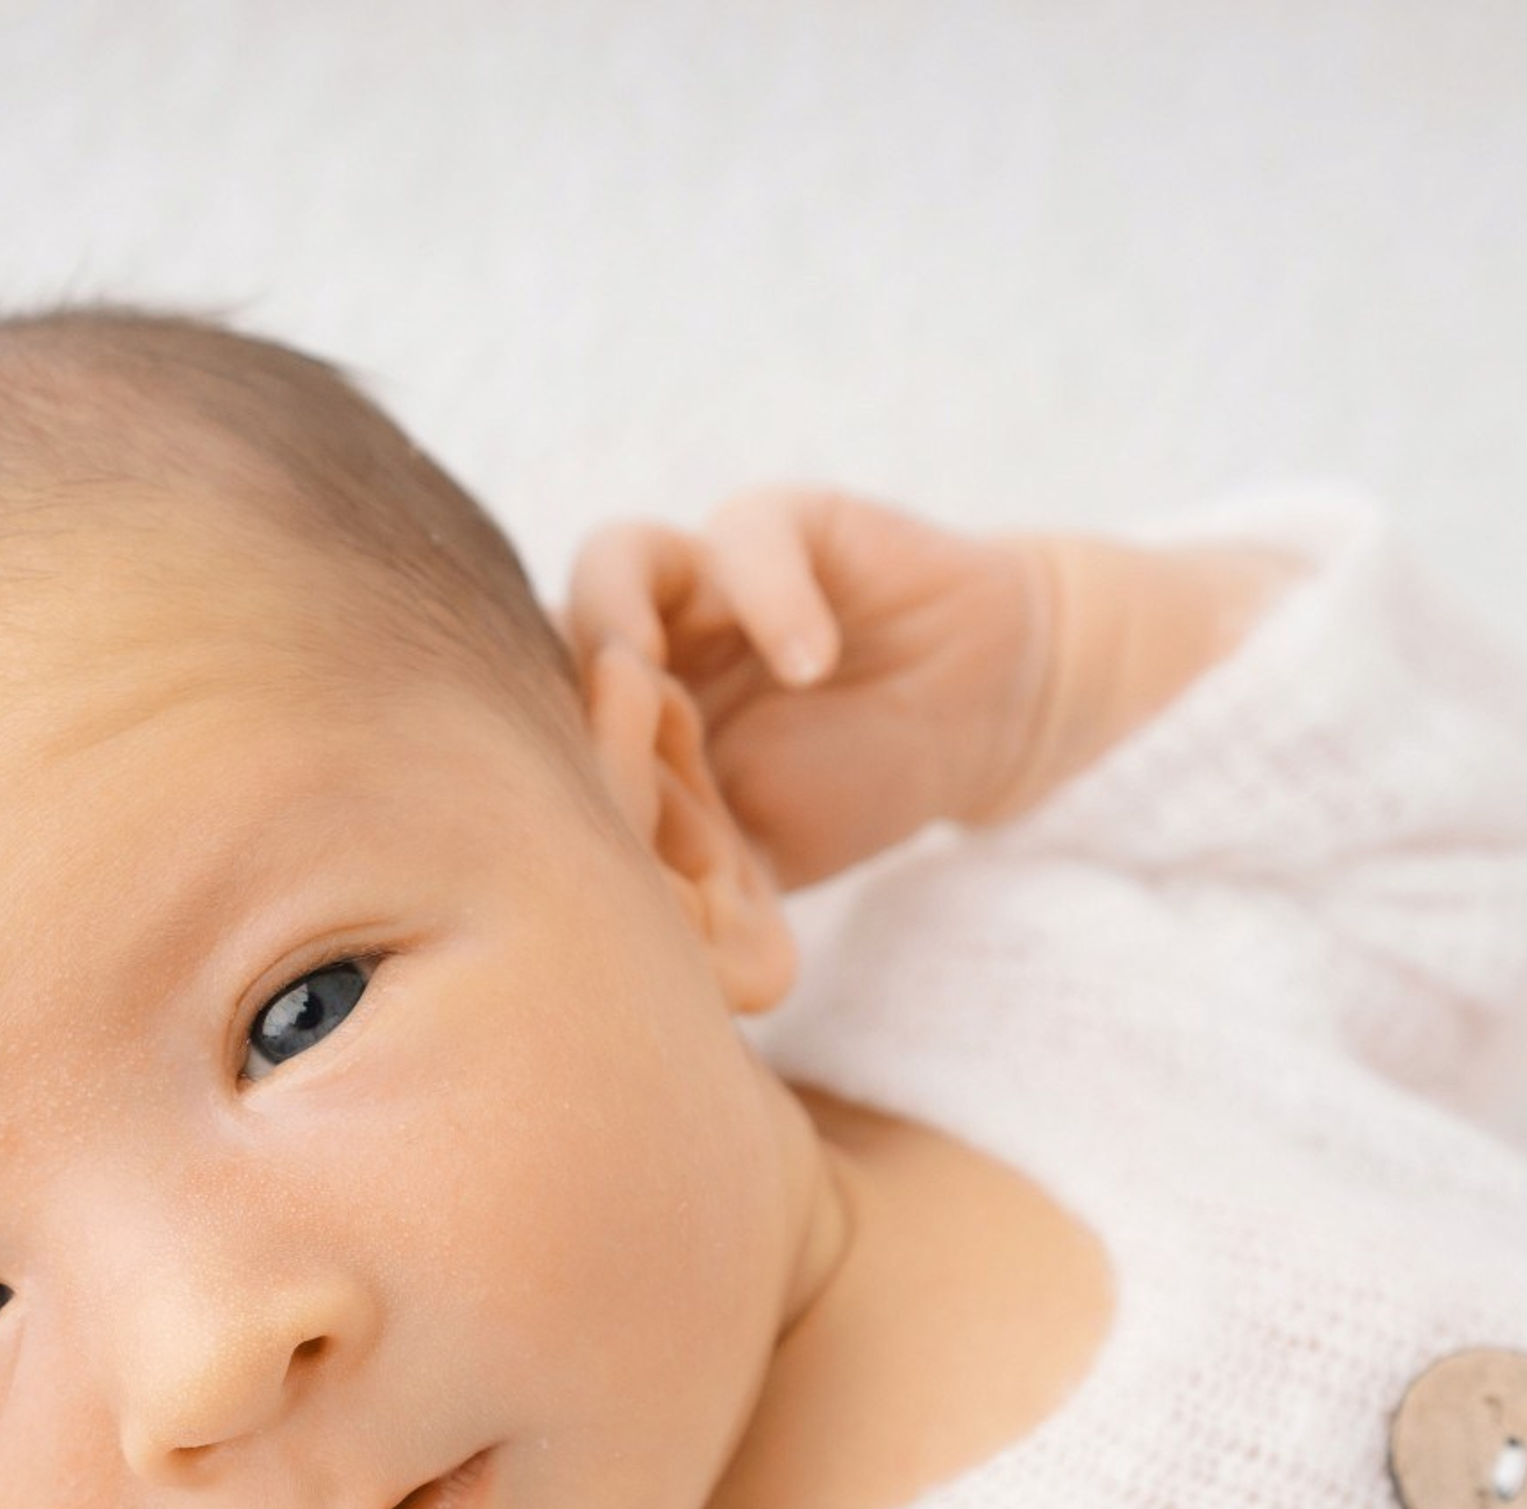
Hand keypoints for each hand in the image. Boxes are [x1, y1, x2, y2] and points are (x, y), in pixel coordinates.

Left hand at [563, 487, 1304, 892]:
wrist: (978, 714)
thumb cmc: (854, 788)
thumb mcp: (758, 863)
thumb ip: (682, 887)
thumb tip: (614, 962)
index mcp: (615, 728)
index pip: (547, 744)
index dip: (562, 796)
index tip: (602, 860)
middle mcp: (639, 643)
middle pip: (554, 656)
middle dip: (578, 725)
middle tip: (612, 785)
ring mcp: (701, 581)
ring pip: (609, 564)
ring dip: (613, 628)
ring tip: (652, 690)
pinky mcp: (779, 527)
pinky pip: (746, 541)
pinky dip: (770, 599)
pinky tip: (810, 664)